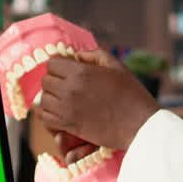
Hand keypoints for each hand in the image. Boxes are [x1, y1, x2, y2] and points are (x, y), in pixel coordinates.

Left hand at [39, 49, 160, 153]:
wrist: (139, 125)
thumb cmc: (131, 94)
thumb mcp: (116, 66)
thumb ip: (95, 55)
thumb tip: (76, 56)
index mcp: (80, 72)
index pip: (52, 64)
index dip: (59, 66)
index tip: (67, 70)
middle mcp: (70, 89)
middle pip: (46, 81)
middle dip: (54, 81)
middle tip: (67, 85)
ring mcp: (67, 109)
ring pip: (43, 100)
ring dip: (51, 98)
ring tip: (64, 99)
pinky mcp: (69, 126)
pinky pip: (45, 118)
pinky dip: (49, 115)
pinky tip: (61, 113)